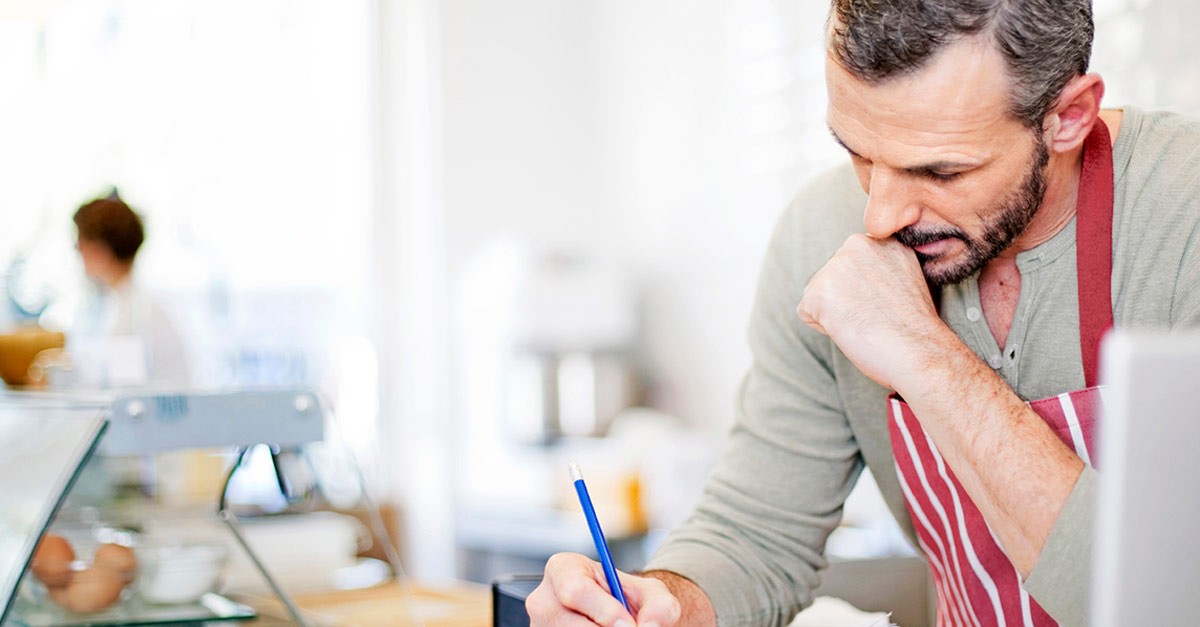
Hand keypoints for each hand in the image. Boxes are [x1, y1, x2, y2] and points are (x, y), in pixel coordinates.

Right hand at [526, 553, 682, 626]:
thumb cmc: (629, 601)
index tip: (629, 625)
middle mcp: (543, 600)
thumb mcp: (651, 593)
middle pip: (571, 625)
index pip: (575, 590)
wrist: (620, 619)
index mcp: (563, 569)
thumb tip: (651, 626)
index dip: (604, 611)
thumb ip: (659, 605)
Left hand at [796, 234, 949, 390]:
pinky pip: (807, 313)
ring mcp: (836, 266)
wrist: (920, 352)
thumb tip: (856, 274)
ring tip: (867, 322)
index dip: (865, 290)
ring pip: (818, 294)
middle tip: (876, 315)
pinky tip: (852, 330)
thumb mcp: (905, 277)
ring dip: (835, 313)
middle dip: (846, 299)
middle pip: (831, 276)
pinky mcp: (819, 291)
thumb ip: (879, 266)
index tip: (886, 304)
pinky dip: (824, 328)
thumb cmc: (916, 327)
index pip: (852, 264)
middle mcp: (857, 244)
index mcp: (881, 239)